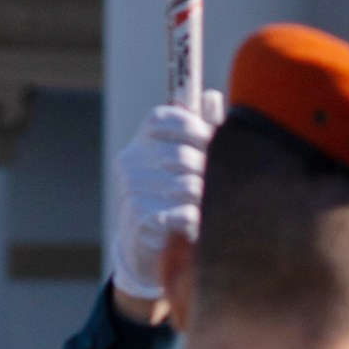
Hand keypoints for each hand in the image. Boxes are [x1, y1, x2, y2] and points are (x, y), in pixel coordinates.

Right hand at [110, 90, 221, 301]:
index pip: (168, 118)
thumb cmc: (175, 200)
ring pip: (188, 185)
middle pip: (184, 154)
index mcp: (142, 141)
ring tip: (208, 210)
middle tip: (217, 189)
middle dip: (208, 173)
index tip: (212, 144)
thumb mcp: (189, 165)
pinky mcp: (139, 217)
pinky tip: (196, 226)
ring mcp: (132, 188)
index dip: (196, 128)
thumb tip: (213, 97)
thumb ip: (203, 133)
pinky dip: (197, 221)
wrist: (149, 250)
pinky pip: (183, 212)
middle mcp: (131, 160)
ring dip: (207, 201)